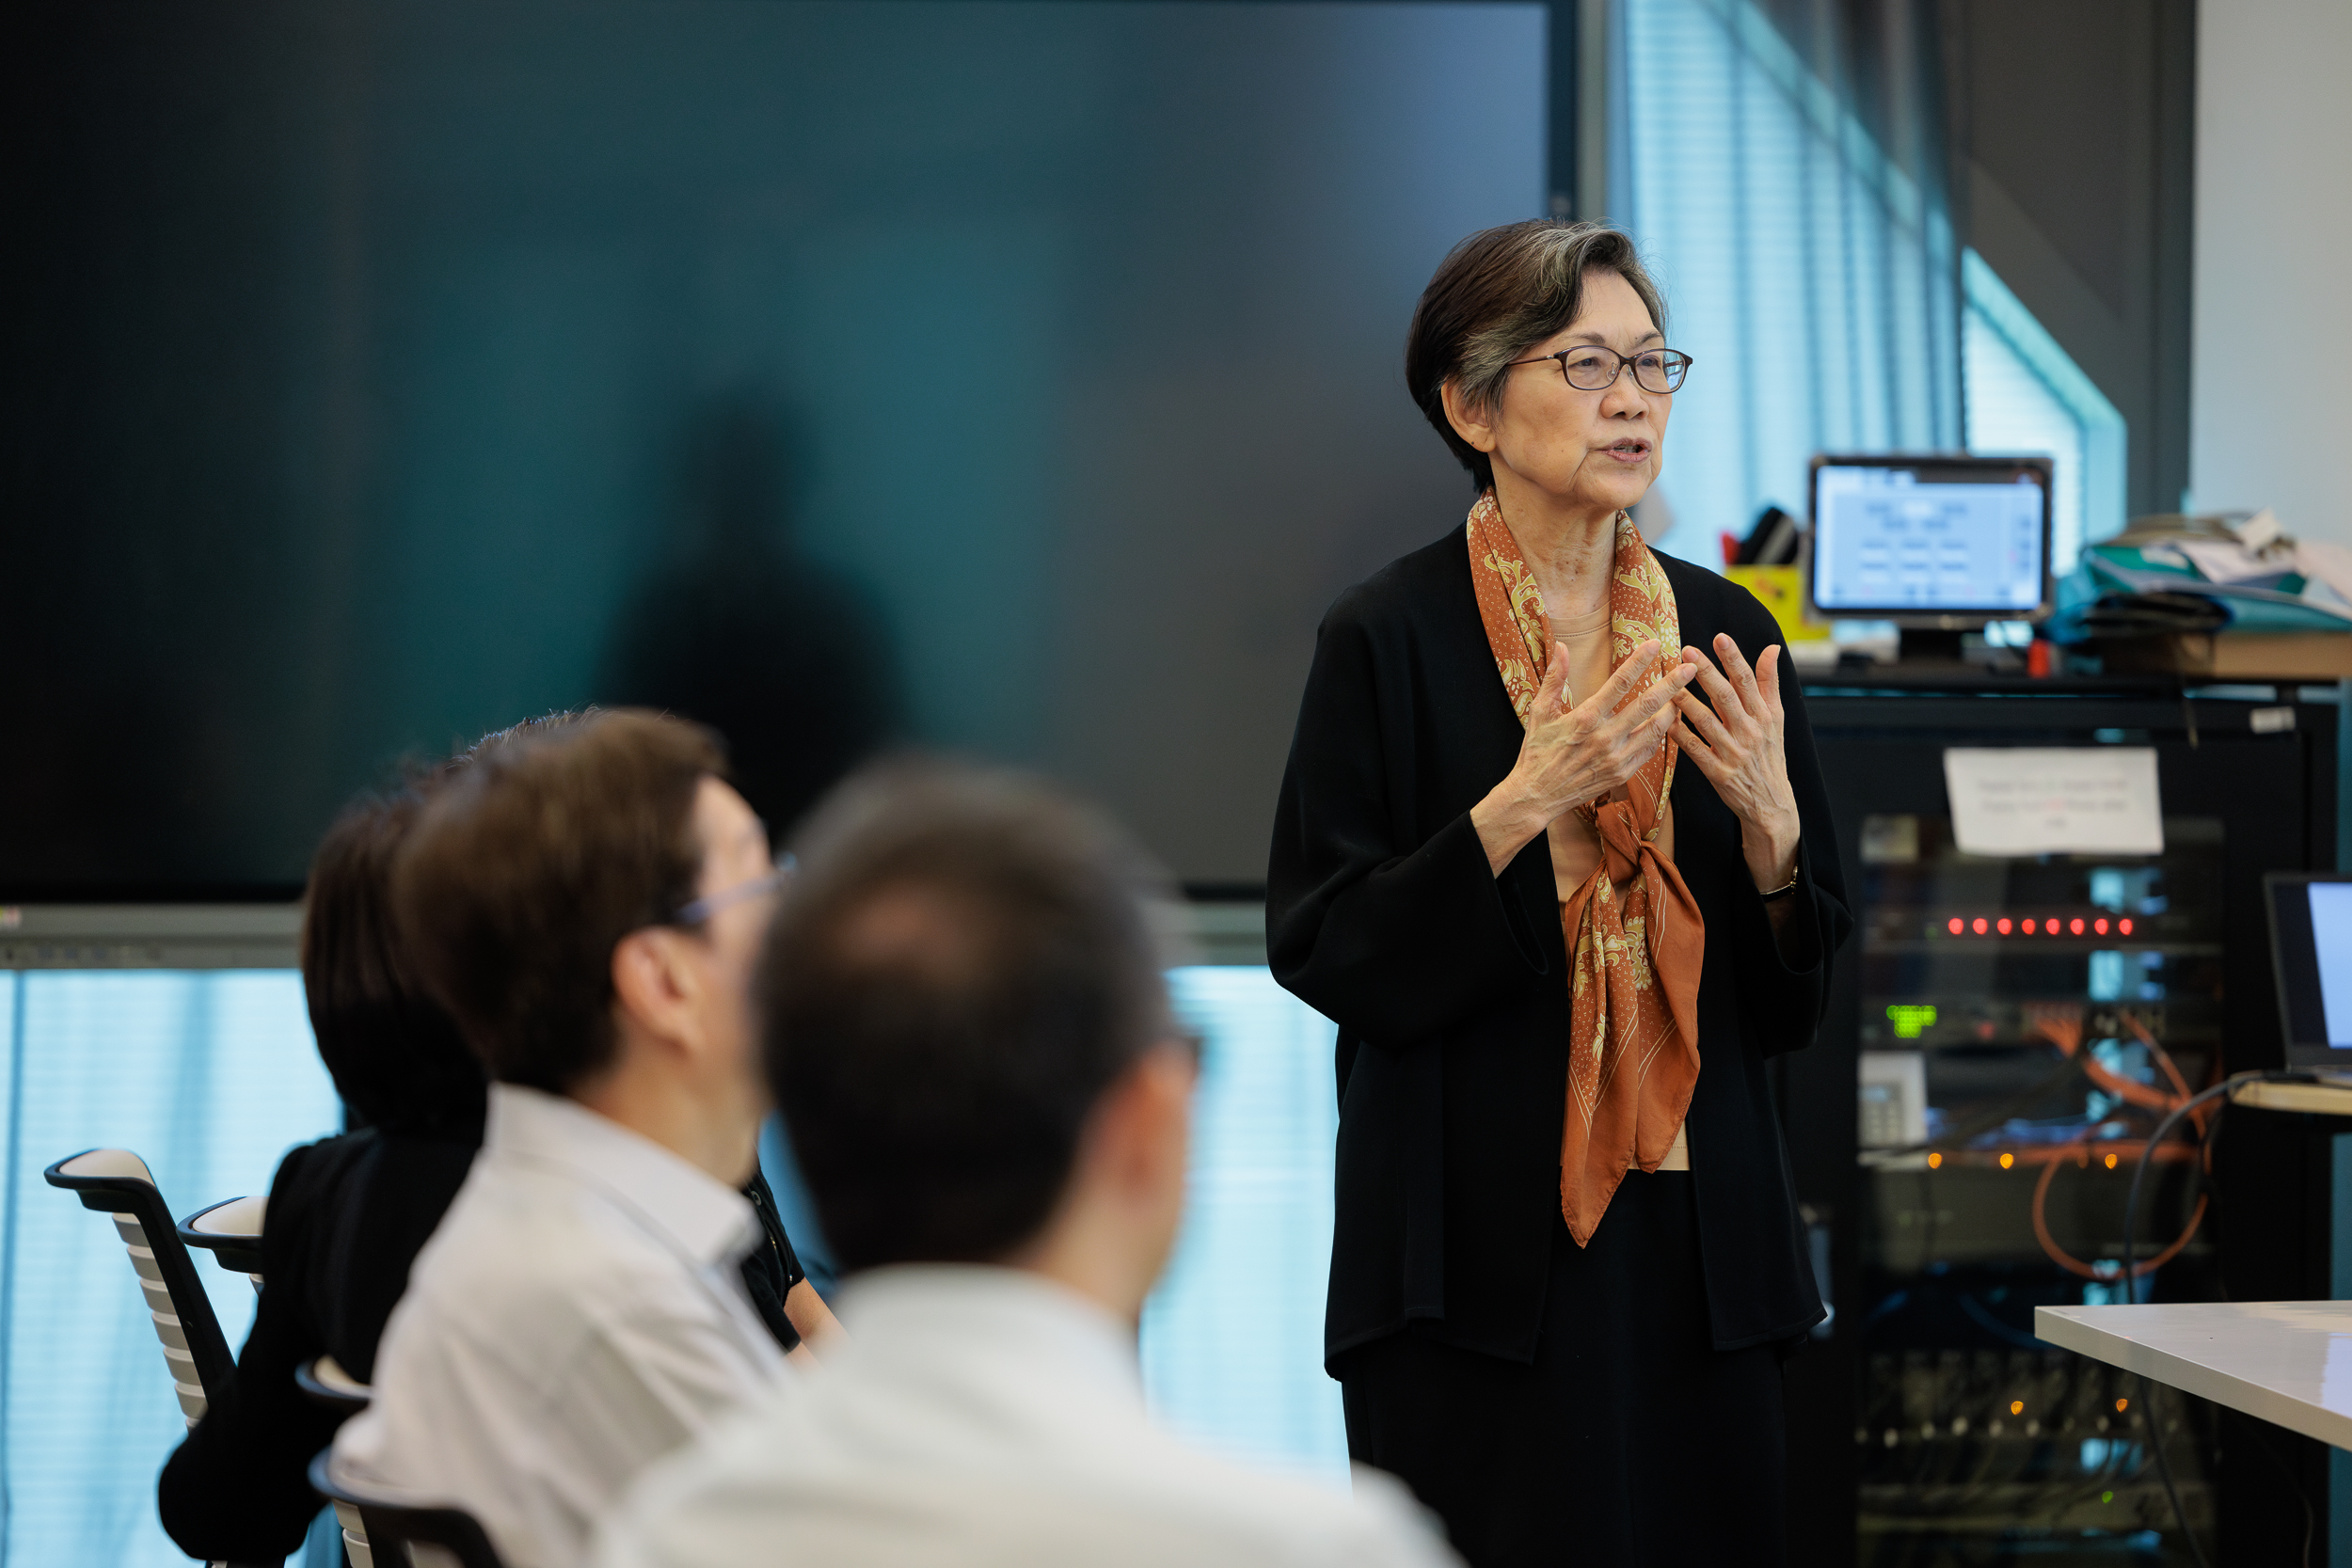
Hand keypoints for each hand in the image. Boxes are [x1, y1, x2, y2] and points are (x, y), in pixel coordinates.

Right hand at [1470, 639, 1696, 874]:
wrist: (1537, 796)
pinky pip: (1650, 750)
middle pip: (1648, 704)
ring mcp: (1617, 757)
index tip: (1654, 643)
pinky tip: (1665, 723)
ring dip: (1672, 710)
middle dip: (1673, 683)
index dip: (1639, 661)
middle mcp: (1605, 737)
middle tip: (1691, 668)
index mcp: (1585, 718)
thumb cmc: (1536, 753)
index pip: (1619, 682)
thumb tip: (1560, 646)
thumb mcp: (1539, 713)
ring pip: (1656, 729)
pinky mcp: (1623, 773)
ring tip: (1682, 695)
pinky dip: (1661, 734)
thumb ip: (1554, 678)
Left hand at [1674, 634, 1800, 889]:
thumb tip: (1772, 648)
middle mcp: (1751, 732)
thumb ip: (1769, 683)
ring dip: (1687, 701)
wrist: (1771, 802)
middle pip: (1726, 696)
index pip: (1748, 681)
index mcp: (1764, 715)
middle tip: (1685, 651)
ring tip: (1668, 683)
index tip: (1719, 637)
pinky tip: (1667, 721)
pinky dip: (1681, 735)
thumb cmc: (1769, 754)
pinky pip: (1696, 750)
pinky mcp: (1719, 773)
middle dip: (1706, 672)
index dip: (1734, 658)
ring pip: (1707, 722)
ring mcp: (1734, 753)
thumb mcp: (1776, 719)